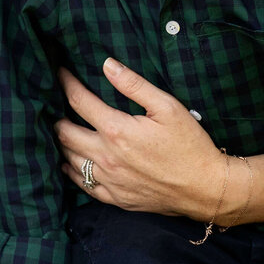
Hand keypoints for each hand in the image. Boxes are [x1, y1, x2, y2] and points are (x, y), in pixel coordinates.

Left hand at [56, 57, 228, 221]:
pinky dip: (72, 170)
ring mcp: (110, 181)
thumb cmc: (190, 145)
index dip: (65, 83)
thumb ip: (134, 84)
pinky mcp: (116, 198)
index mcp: (117, 130)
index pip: (78, 101)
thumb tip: (107, 64)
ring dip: (62, 142)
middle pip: (64, 132)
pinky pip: (82, 185)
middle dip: (57, 114)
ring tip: (61, 128)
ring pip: (69, 159)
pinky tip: (71, 161)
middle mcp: (106, 157)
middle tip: (56, 104)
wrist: (207, 189)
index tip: (59, 73)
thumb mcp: (167, 107)